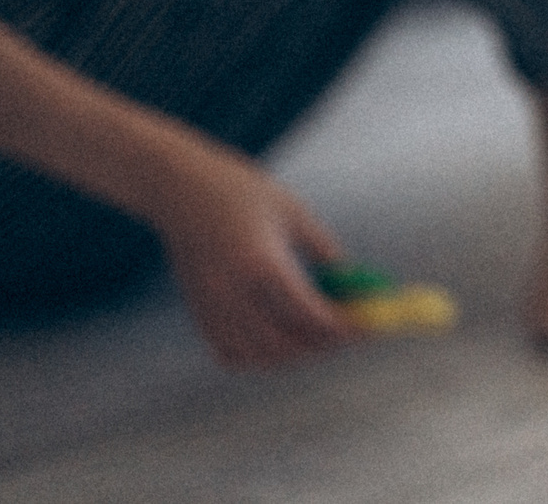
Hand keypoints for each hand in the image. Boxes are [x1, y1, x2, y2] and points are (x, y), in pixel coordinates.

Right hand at [148, 140, 355, 369]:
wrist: (181, 190)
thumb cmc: (240, 192)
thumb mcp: (292, 212)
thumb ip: (321, 247)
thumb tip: (350, 275)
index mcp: (261, 264)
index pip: (309, 313)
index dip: (342, 326)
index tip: (366, 326)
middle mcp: (234, 293)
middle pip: (286, 342)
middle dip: (323, 344)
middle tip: (350, 333)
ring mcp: (212, 307)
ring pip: (259, 354)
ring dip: (294, 354)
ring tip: (321, 337)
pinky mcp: (199, 312)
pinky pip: (232, 352)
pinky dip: (261, 356)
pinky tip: (281, 340)